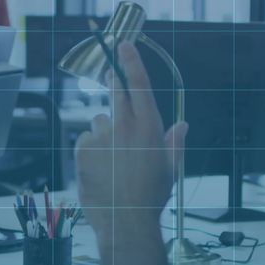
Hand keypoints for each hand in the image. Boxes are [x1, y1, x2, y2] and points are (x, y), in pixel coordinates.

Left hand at [74, 41, 187, 243]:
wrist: (125, 220)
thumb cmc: (151, 196)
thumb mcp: (171, 168)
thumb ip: (175, 142)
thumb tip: (182, 125)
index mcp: (150, 127)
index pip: (139, 84)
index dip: (131, 61)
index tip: (124, 45)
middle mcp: (125, 126)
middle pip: (116, 91)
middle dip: (114, 81)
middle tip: (112, 76)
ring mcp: (102, 136)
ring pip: (100, 120)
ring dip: (104, 131)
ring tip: (112, 158)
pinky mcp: (83, 148)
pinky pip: (86, 139)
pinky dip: (91, 148)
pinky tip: (100, 166)